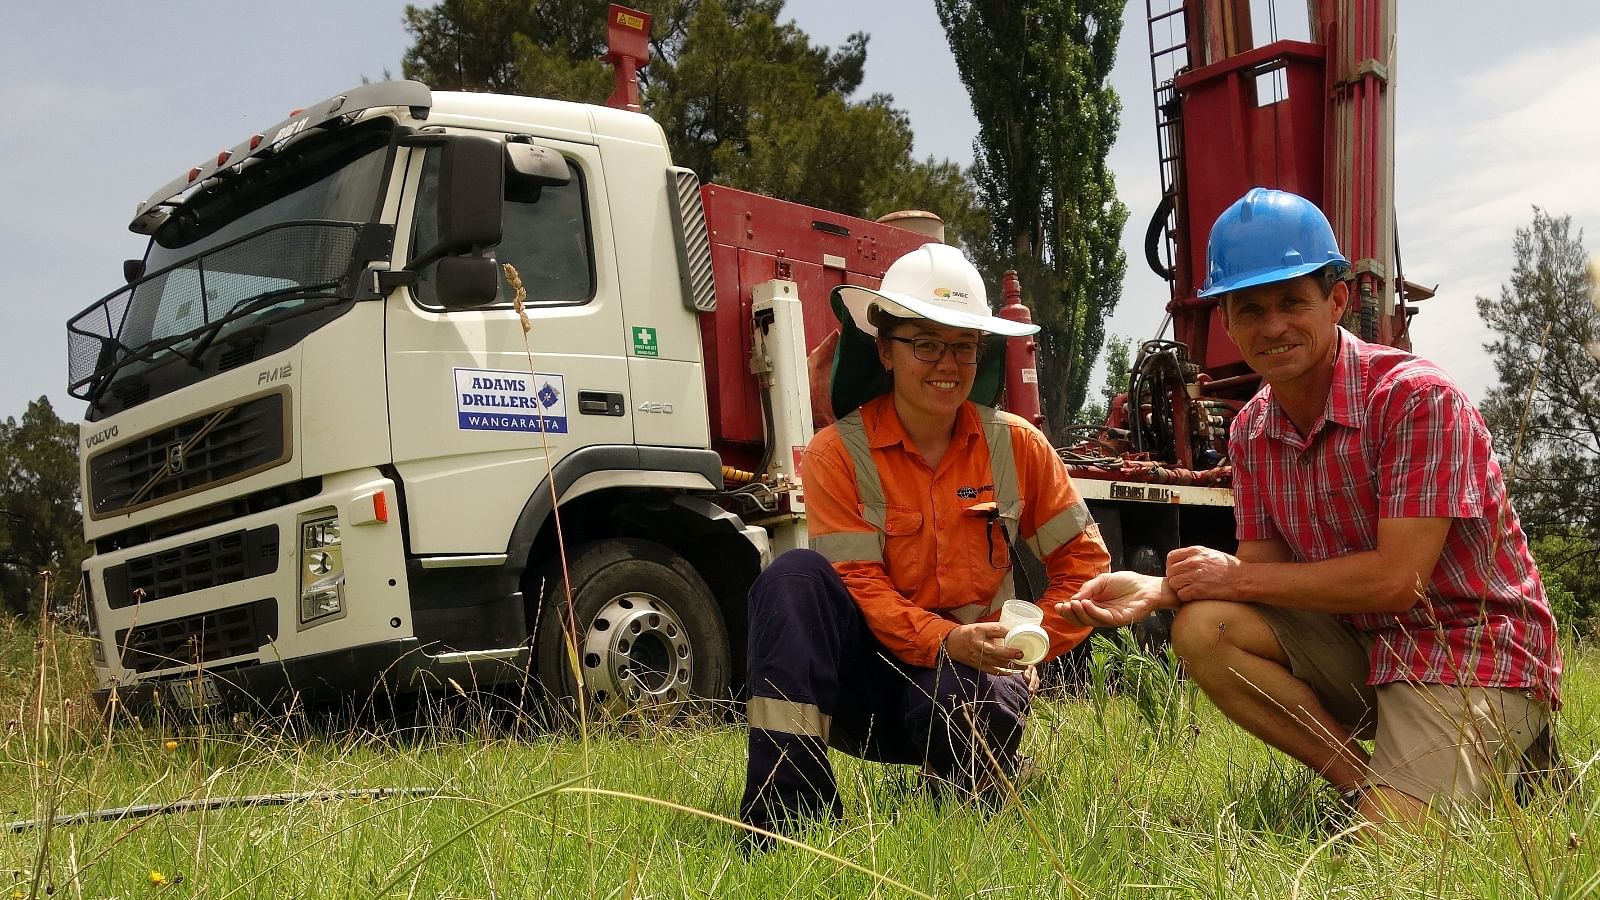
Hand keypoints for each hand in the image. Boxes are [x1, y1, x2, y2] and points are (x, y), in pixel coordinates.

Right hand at [942, 622, 1024, 675]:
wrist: (951, 644)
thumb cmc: (967, 633)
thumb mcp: (980, 627)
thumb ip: (995, 629)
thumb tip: (1012, 631)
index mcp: (979, 635)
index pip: (995, 636)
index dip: (1008, 640)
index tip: (1019, 643)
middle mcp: (978, 648)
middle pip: (996, 653)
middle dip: (1010, 655)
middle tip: (1022, 655)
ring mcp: (978, 659)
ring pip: (996, 664)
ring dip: (1011, 665)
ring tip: (1023, 665)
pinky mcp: (978, 666)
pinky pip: (992, 671)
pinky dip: (1002, 672)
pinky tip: (1011, 672)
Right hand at [1054, 571, 1175, 626]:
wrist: (1147, 585)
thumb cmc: (1126, 582)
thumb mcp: (1102, 581)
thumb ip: (1088, 589)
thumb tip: (1073, 599)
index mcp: (1095, 604)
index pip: (1078, 611)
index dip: (1067, 610)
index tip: (1058, 605)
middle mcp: (1100, 613)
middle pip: (1081, 619)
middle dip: (1070, 614)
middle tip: (1063, 606)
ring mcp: (1109, 618)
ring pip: (1090, 621)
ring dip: (1079, 613)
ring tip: (1073, 603)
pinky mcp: (1119, 620)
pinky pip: (1102, 618)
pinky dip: (1092, 612)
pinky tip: (1086, 604)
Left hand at [1165, 546, 1244, 601]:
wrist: (1244, 579)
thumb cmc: (1231, 569)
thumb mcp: (1212, 554)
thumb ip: (1195, 556)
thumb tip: (1182, 562)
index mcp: (1196, 551)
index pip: (1171, 557)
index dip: (1172, 566)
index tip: (1178, 572)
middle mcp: (1194, 561)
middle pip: (1170, 572)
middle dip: (1176, 579)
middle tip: (1185, 584)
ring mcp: (1195, 575)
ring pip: (1174, 584)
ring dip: (1180, 589)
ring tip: (1191, 590)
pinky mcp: (1198, 589)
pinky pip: (1181, 595)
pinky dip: (1186, 598)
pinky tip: (1196, 596)